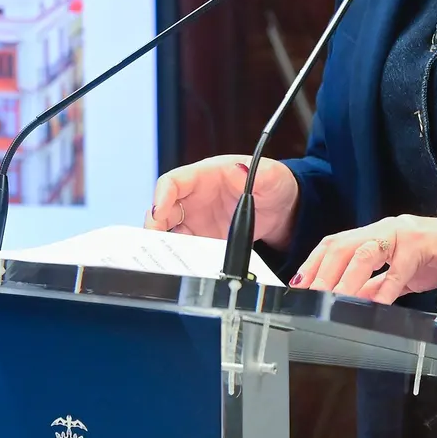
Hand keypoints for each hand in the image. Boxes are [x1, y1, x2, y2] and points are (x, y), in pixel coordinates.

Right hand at [145, 156, 298, 249]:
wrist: (281, 210)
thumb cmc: (272, 184)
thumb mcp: (271, 175)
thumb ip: (258, 173)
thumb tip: (238, 170)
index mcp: (205, 175)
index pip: (173, 181)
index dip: (161, 196)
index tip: (158, 212)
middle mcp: (194, 197)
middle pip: (163, 210)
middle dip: (154, 226)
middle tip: (155, 244)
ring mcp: (196, 220)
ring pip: (169, 233)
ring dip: (166, 246)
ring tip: (170, 260)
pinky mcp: (203, 239)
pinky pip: (186, 250)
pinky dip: (183, 259)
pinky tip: (189, 267)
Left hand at [292, 213, 436, 303]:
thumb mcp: (402, 273)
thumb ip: (376, 283)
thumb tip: (350, 298)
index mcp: (376, 233)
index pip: (334, 244)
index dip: (313, 263)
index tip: (297, 284)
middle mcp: (385, 229)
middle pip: (341, 245)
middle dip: (321, 272)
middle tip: (309, 295)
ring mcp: (403, 234)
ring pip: (365, 253)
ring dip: (345, 279)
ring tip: (333, 299)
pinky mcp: (424, 246)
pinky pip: (399, 269)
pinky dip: (384, 288)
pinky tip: (375, 304)